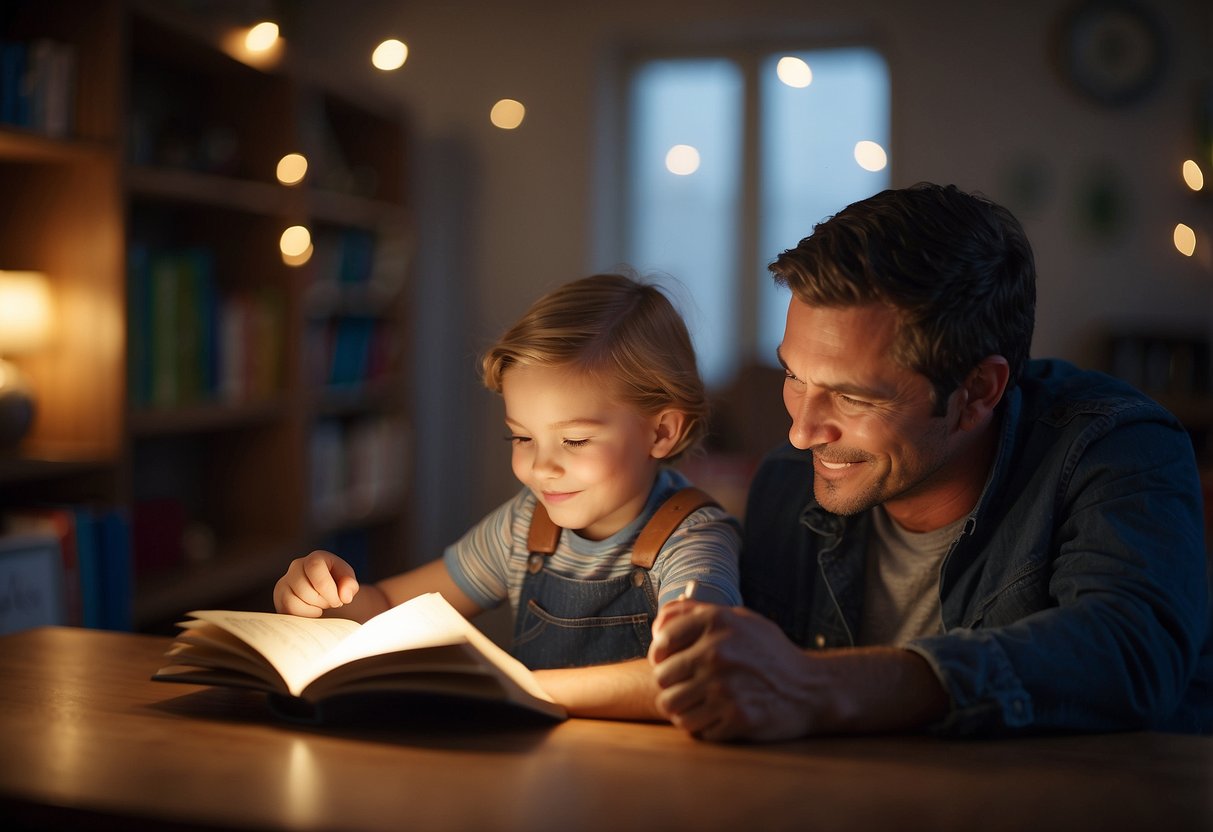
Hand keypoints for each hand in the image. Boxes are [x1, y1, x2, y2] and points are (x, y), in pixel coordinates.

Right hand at [273, 550, 359, 616]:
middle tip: (331, 603)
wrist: (327, 594)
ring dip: (311, 609)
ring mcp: (285, 581)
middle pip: (304, 589)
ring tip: (321, 606)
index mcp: (316, 558)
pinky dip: (302, 615)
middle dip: (321, 602)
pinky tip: (312, 611)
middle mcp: (296, 566)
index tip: (339, 600)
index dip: (327, 588)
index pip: (314, 567)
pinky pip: (286, 610)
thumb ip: (350, 586)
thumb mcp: (348, 583)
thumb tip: (344, 596)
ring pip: (291, 601)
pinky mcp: (279, 597)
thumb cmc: (338, 585)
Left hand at [648, 601, 814, 741]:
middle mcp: (717, 652)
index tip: (670, 662)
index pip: (661, 641)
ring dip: (683, 709)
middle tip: (688, 687)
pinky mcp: (736, 718)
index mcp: (716, 622)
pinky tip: (719, 717)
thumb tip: (658, 623)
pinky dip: (704, 727)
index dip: (661, 655)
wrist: (812, 689)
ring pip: (672, 707)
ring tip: (699, 704)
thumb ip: (698, 614)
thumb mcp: (740, 619)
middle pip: (662, 678)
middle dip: (672, 685)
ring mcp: (726, 687)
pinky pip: (696, 729)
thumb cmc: (771, 653)